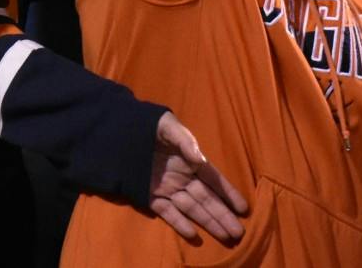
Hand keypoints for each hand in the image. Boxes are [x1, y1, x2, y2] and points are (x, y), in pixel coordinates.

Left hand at [148, 111, 248, 246]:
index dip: (228, 193)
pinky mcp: (149, 195)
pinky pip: (167, 211)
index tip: (244, 209)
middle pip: (206, 199)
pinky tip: (192, 234)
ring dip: (208, 222)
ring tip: (226, 237)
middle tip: (239, 232)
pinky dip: (179, 223)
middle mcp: (182, 177)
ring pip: (191, 208)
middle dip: (222, 215)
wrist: (117, 129)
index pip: (214, 180)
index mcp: (190, 161)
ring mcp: (167, 188)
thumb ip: (185, 141)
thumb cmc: (147, 125)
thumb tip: (200, 160)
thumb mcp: (168, 126)